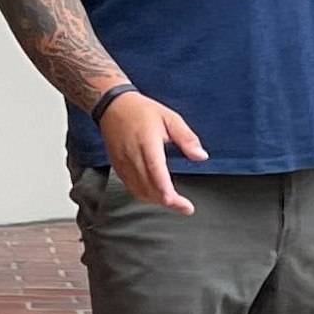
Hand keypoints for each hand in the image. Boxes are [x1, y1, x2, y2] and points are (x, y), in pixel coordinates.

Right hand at [99, 92, 207, 213]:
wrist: (113, 107)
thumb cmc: (141, 111)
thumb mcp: (170, 118)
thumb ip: (186, 138)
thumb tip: (201, 156)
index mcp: (147, 144)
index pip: (157, 174)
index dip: (169, 194)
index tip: (184, 205)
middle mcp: (133, 156)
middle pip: (150, 189)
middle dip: (168, 202)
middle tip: (184, 206)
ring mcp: (123, 164)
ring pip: (140, 192)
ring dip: (156, 200)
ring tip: (172, 201)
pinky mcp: (118, 168)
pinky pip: (131, 188)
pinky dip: (145, 196)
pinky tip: (155, 194)